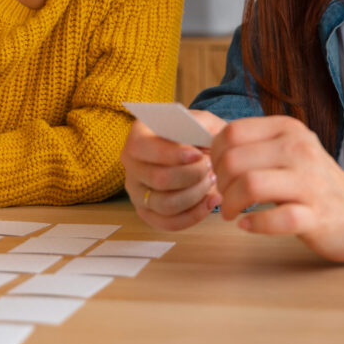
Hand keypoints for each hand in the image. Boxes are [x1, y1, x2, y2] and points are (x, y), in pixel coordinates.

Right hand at [121, 110, 226, 230]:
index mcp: (137, 136)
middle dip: (191, 175)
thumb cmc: (199, 136)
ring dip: (196, 194)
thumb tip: (200, 140)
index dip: (171, 154)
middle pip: (157, 179)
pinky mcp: (148, 213)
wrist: (200, 152)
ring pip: (166, 204)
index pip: (142, 147)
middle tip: (210, 167)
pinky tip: (212, 199)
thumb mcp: (203, 121)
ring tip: (212, 181)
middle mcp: (131, 165)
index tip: (198, 155)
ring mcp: (137, 192)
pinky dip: (195, 214)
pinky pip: (169, 223)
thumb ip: (201, 125)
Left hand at [211, 115, 343, 260]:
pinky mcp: (316, 216)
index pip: (232, 133)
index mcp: (288, 129)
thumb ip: (255, 144)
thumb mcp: (288, 149)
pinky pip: (275, 218)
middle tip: (224, 196)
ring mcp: (310, 183)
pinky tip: (247, 226)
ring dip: (230, 204)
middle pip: (234, 161)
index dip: (215, 155)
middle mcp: (299, 149)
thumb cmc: (314, 182)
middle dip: (219, 183)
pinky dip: (253, 225)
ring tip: (232, 213)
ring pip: (249, 186)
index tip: (218, 172)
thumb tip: (209, 147)